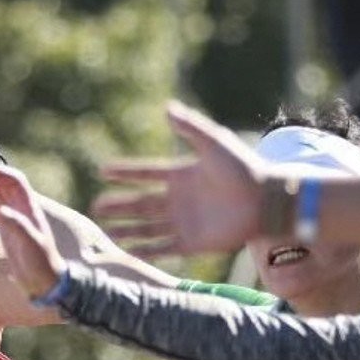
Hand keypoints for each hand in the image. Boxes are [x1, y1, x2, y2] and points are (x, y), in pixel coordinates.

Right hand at [0, 159, 65, 298]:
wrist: (43, 281)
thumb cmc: (41, 262)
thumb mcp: (31, 244)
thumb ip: (18, 226)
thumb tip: (1, 211)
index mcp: (30, 208)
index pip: (14, 182)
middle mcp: (21, 209)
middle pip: (2, 184)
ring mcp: (12, 219)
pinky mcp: (5, 230)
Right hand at [93, 101, 265, 254]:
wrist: (265, 201)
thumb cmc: (243, 169)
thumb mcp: (214, 143)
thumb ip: (191, 127)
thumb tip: (167, 108)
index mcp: (181, 175)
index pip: (145, 174)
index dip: (125, 173)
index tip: (103, 171)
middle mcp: (178, 201)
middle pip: (140, 204)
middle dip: (118, 206)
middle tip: (95, 208)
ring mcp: (183, 223)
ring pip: (146, 227)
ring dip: (126, 229)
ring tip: (106, 231)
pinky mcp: (191, 243)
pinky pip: (162, 247)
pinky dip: (145, 250)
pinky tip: (128, 251)